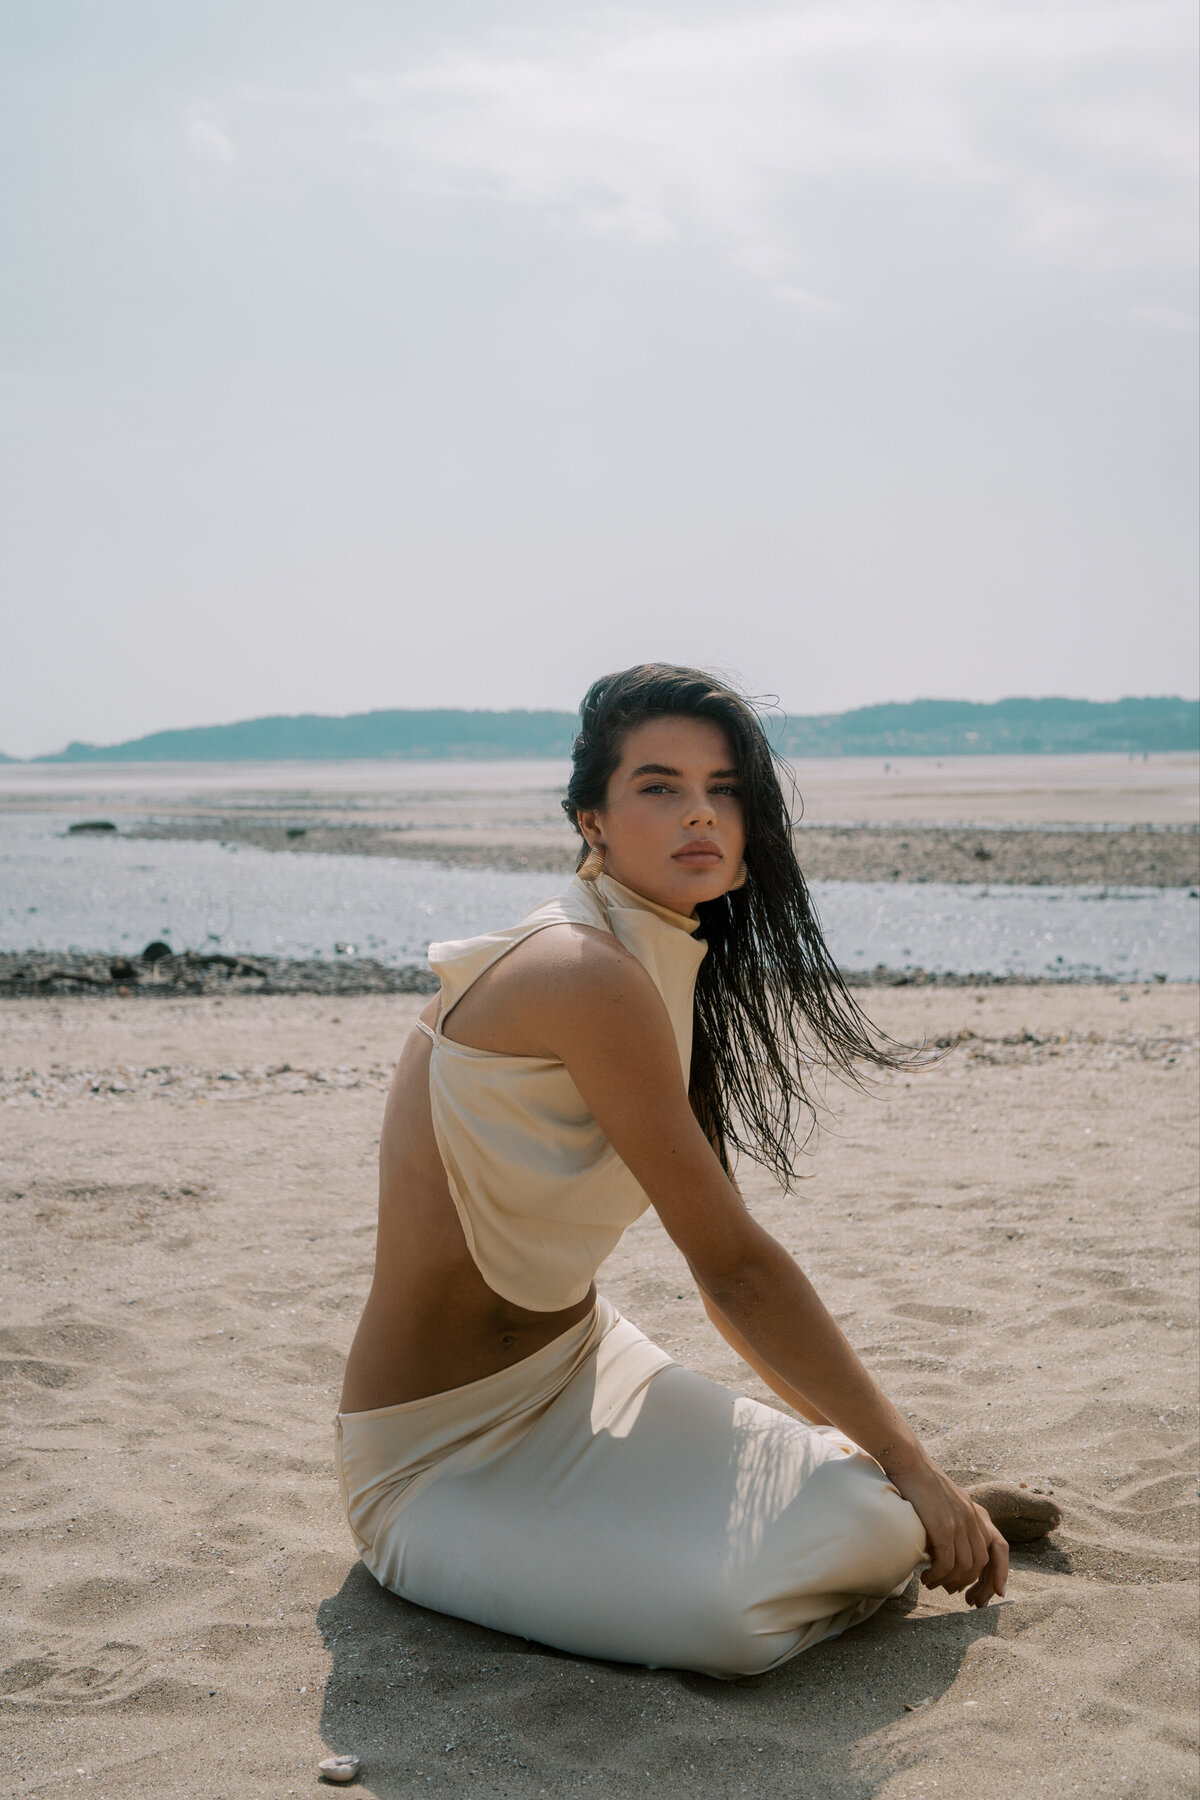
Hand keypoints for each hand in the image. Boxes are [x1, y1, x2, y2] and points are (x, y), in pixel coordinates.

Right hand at [886, 1452, 1008, 1606]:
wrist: (910, 1462)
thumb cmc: (922, 1482)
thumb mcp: (949, 1501)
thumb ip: (956, 1521)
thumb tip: (950, 1548)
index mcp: (976, 1513)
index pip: (998, 1548)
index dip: (999, 1573)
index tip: (995, 1592)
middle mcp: (973, 1519)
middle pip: (982, 1563)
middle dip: (971, 1584)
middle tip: (953, 1592)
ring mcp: (959, 1523)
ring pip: (964, 1567)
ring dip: (949, 1581)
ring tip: (932, 1583)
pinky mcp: (943, 1527)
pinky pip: (947, 1563)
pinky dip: (938, 1575)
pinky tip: (927, 1576)